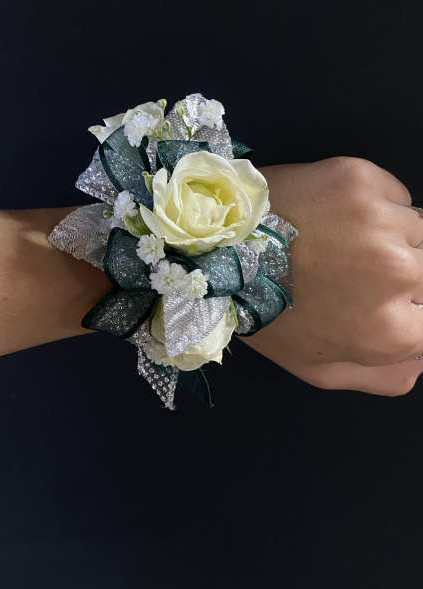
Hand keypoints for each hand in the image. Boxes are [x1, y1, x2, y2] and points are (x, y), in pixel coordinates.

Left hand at [241, 157, 422, 395]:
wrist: (218, 253)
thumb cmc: (266, 315)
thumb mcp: (317, 369)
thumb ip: (383, 376)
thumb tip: (422, 361)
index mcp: (391, 330)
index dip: (408, 312)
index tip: (377, 302)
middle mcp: (400, 273)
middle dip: (405, 277)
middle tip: (356, 273)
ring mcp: (382, 221)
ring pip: (419, 231)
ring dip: (392, 240)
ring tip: (341, 243)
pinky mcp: (361, 179)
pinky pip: (395, 196)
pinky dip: (376, 207)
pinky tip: (334, 218)